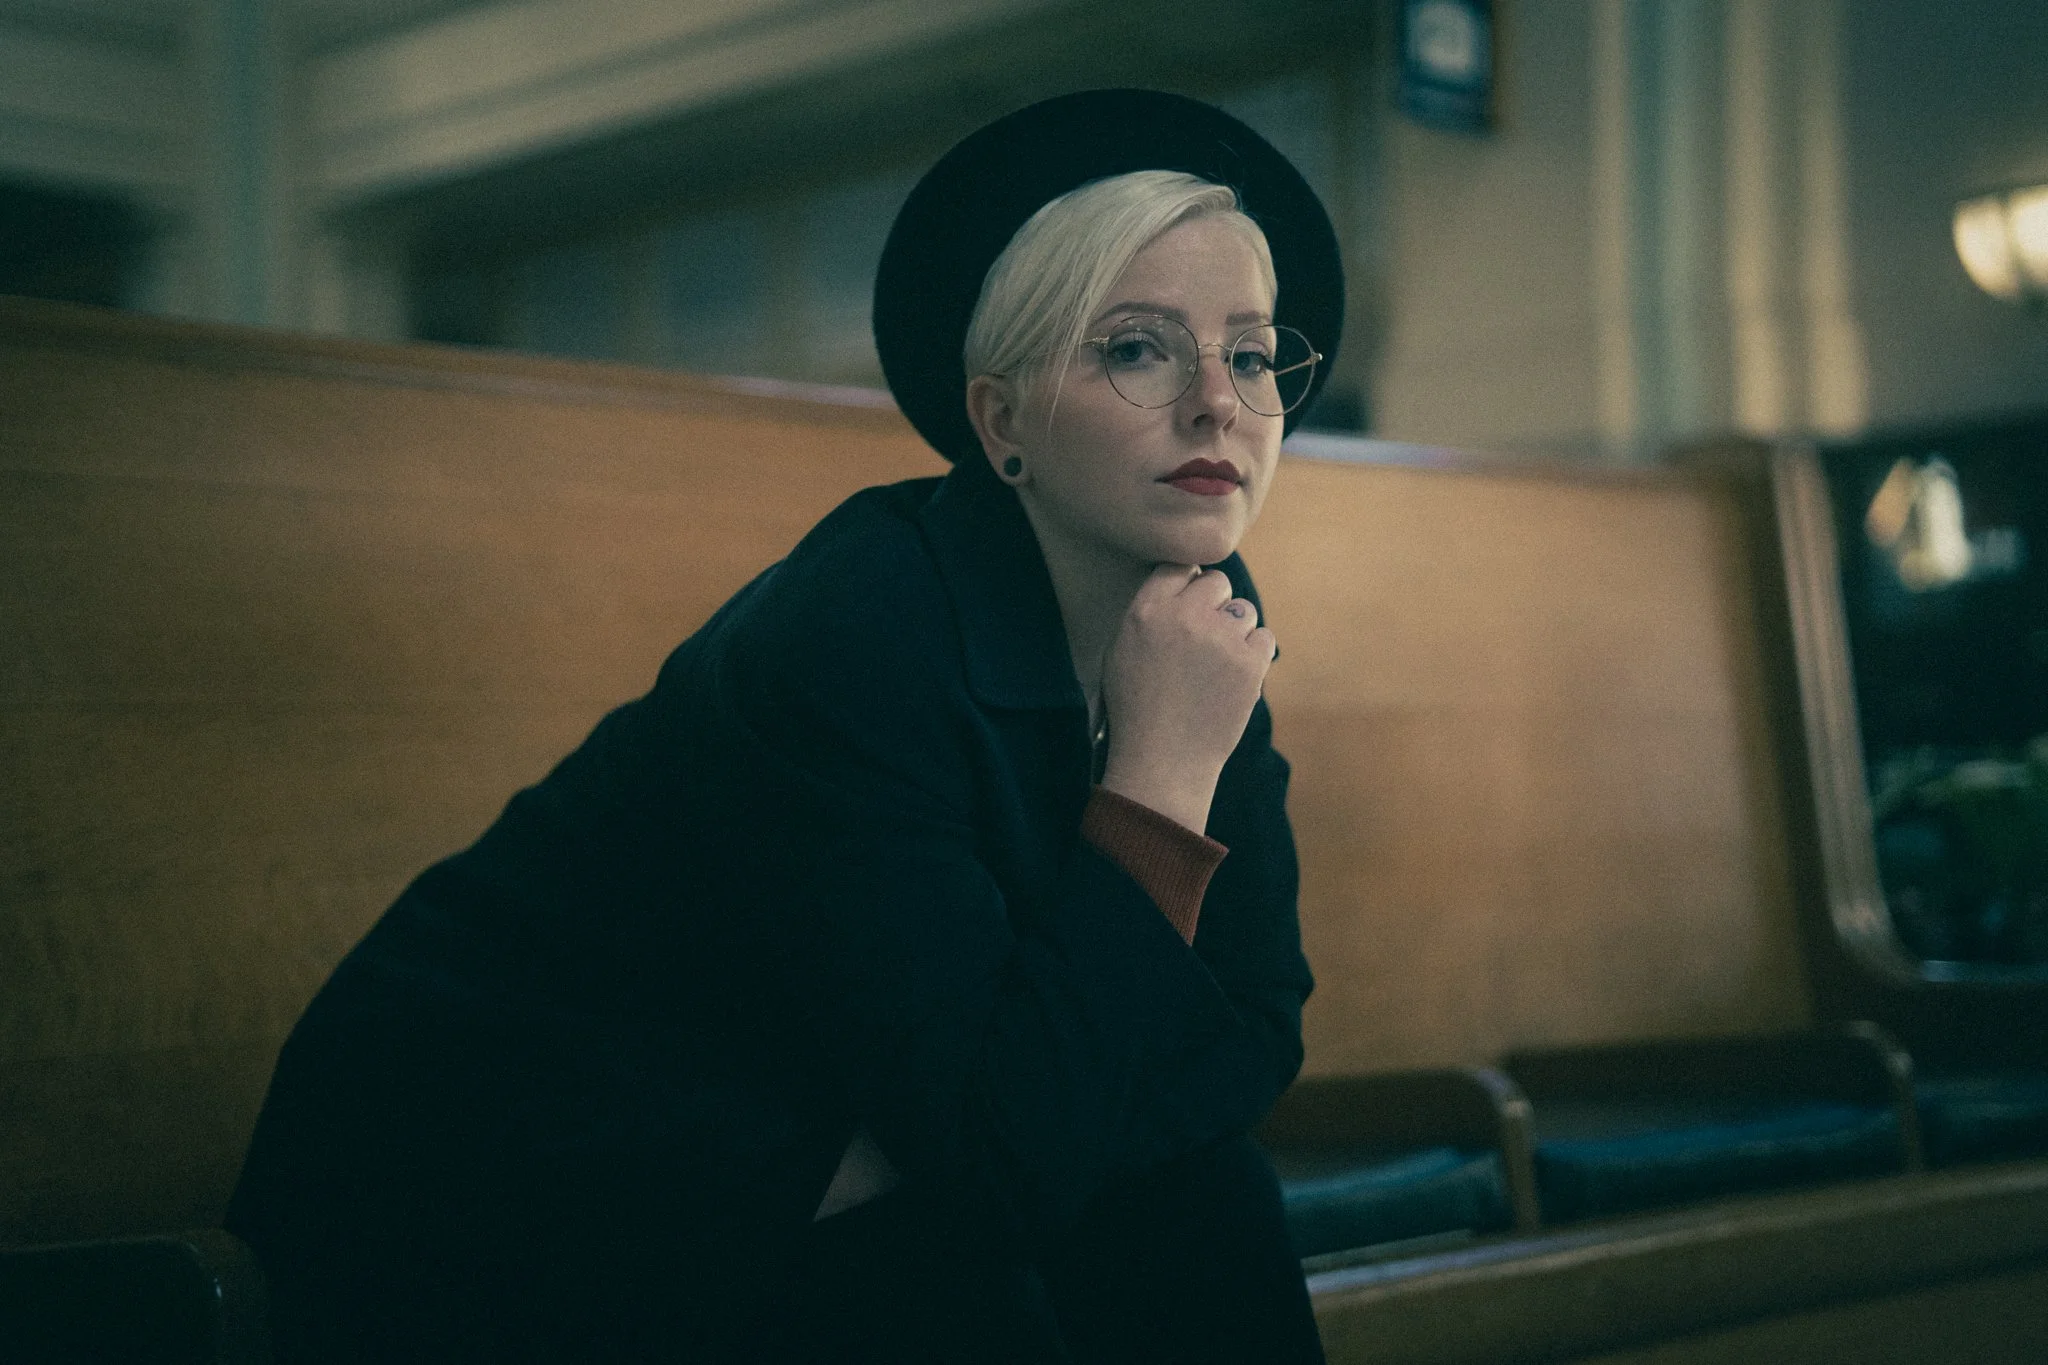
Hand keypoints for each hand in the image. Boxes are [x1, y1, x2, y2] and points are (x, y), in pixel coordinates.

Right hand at [1099, 565, 1276, 833]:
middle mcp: (1185, 617)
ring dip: (1235, 632)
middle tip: (1205, 638)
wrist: (1163, 761)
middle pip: (1217, 582)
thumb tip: (1186, 581)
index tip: (1189, 604)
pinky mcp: (1250, 663)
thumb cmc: (1136, 710)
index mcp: (1146, 610)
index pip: (1178, 566)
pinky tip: (1233, 678)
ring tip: (1216, 667)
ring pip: (1244, 611)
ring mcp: (1221, 639)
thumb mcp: (1121, 651)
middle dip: (1214, 605)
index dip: (1187, 584)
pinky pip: (1265, 638)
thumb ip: (1151, 612)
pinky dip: (1255, 656)